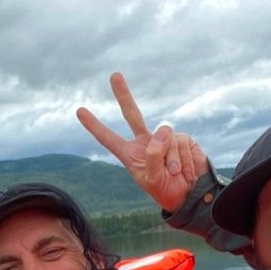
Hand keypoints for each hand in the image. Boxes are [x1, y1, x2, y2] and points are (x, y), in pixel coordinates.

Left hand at [77, 71, 210, 212]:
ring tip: (174, 174)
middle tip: (114, 75)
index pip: (108, 138)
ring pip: (165, 137)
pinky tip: (185, 170)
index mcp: (130, 155)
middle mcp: (145, 142)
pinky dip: (184, 158)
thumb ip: (153, 156)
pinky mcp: (182, 138)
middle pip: (132, 113)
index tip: (79, 111)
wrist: (191, 195)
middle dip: (123, 94)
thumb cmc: (168, 191)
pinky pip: (181, 141)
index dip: (94, 126)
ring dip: (171, 160)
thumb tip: (162, 130)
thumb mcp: (154, 180)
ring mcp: (164, 138)